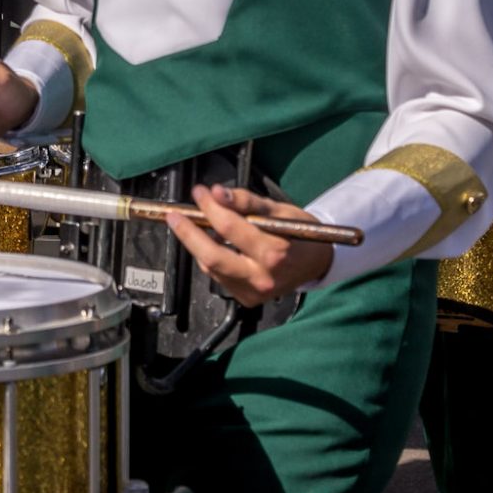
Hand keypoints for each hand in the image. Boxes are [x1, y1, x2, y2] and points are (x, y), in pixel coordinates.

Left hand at [166, 184, 333, 305]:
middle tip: (174, 216)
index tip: (199, 193)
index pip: (230, 227)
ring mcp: (253, 291)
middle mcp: (263, 277)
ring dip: (197, 244)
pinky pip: (219, 277)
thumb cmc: (300, 233)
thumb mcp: (279, 209)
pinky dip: (210, 258)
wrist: (317, 263)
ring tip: (194, 224)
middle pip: (212, 256)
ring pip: (212, 268)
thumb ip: (246, 201)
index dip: (210, 207)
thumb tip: (217, 193)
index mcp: (275, 252)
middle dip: (188, 233)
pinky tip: (212, 243)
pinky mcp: (247, 299)